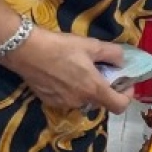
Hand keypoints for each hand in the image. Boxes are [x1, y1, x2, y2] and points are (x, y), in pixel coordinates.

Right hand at [4, 26, 132, 113]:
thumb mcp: (92, 45)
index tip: (123, 82)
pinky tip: (62, 73)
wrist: (25, 51)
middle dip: (105, 87)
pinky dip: (71, 89)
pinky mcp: (48, 101)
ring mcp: (63, 104)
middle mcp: (80, 102)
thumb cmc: (61, 47)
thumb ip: (113, 54)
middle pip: (101, 101)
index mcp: (94, 90)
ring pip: (83, 99)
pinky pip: (67, 98)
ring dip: (87, 88)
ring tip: (79, 69)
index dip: (126, 95)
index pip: (119, 106)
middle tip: (100, 69)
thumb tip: (121, 62)